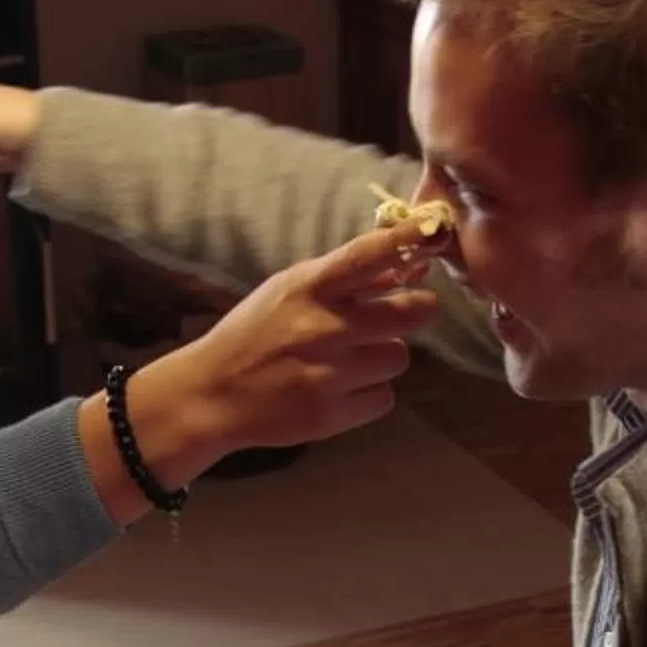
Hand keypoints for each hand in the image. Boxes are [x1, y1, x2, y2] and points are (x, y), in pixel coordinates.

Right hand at [79, 225, 443, 516]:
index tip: (433, 232)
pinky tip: (339, 391)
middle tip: (413, 310)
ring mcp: (330, 374)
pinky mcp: (333, 415)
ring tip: (350, 361)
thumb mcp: (288, 291)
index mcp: (307, 288)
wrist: (213, 395)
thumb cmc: (254, 334)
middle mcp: (323, 328)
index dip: (406, 240)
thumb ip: (342, 279)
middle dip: (419, 309)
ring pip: (398, 358)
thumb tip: (404, 264)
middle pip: (408, 313)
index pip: (367, 256)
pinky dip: (368, 394)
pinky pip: (383, 397)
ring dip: (382, 357)